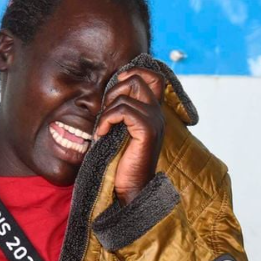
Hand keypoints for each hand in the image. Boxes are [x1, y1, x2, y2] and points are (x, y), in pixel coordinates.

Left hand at [95, 68, 165, 205]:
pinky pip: (123, 111)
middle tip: (106, 112)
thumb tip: (108, 93)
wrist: (131, 188)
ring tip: (103, 127)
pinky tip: (102, 134)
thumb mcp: (121, 131)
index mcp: (153, 112)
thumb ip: (121, 112)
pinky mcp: (147, 130)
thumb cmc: (122, 161)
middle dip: (115, 90)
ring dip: (107, 110)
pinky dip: (107, 119)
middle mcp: (157, 113)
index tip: (118, 87)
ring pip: (126, 96)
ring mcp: (154, 121)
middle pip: (138, 79)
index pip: (155, 77)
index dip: (135, 72)